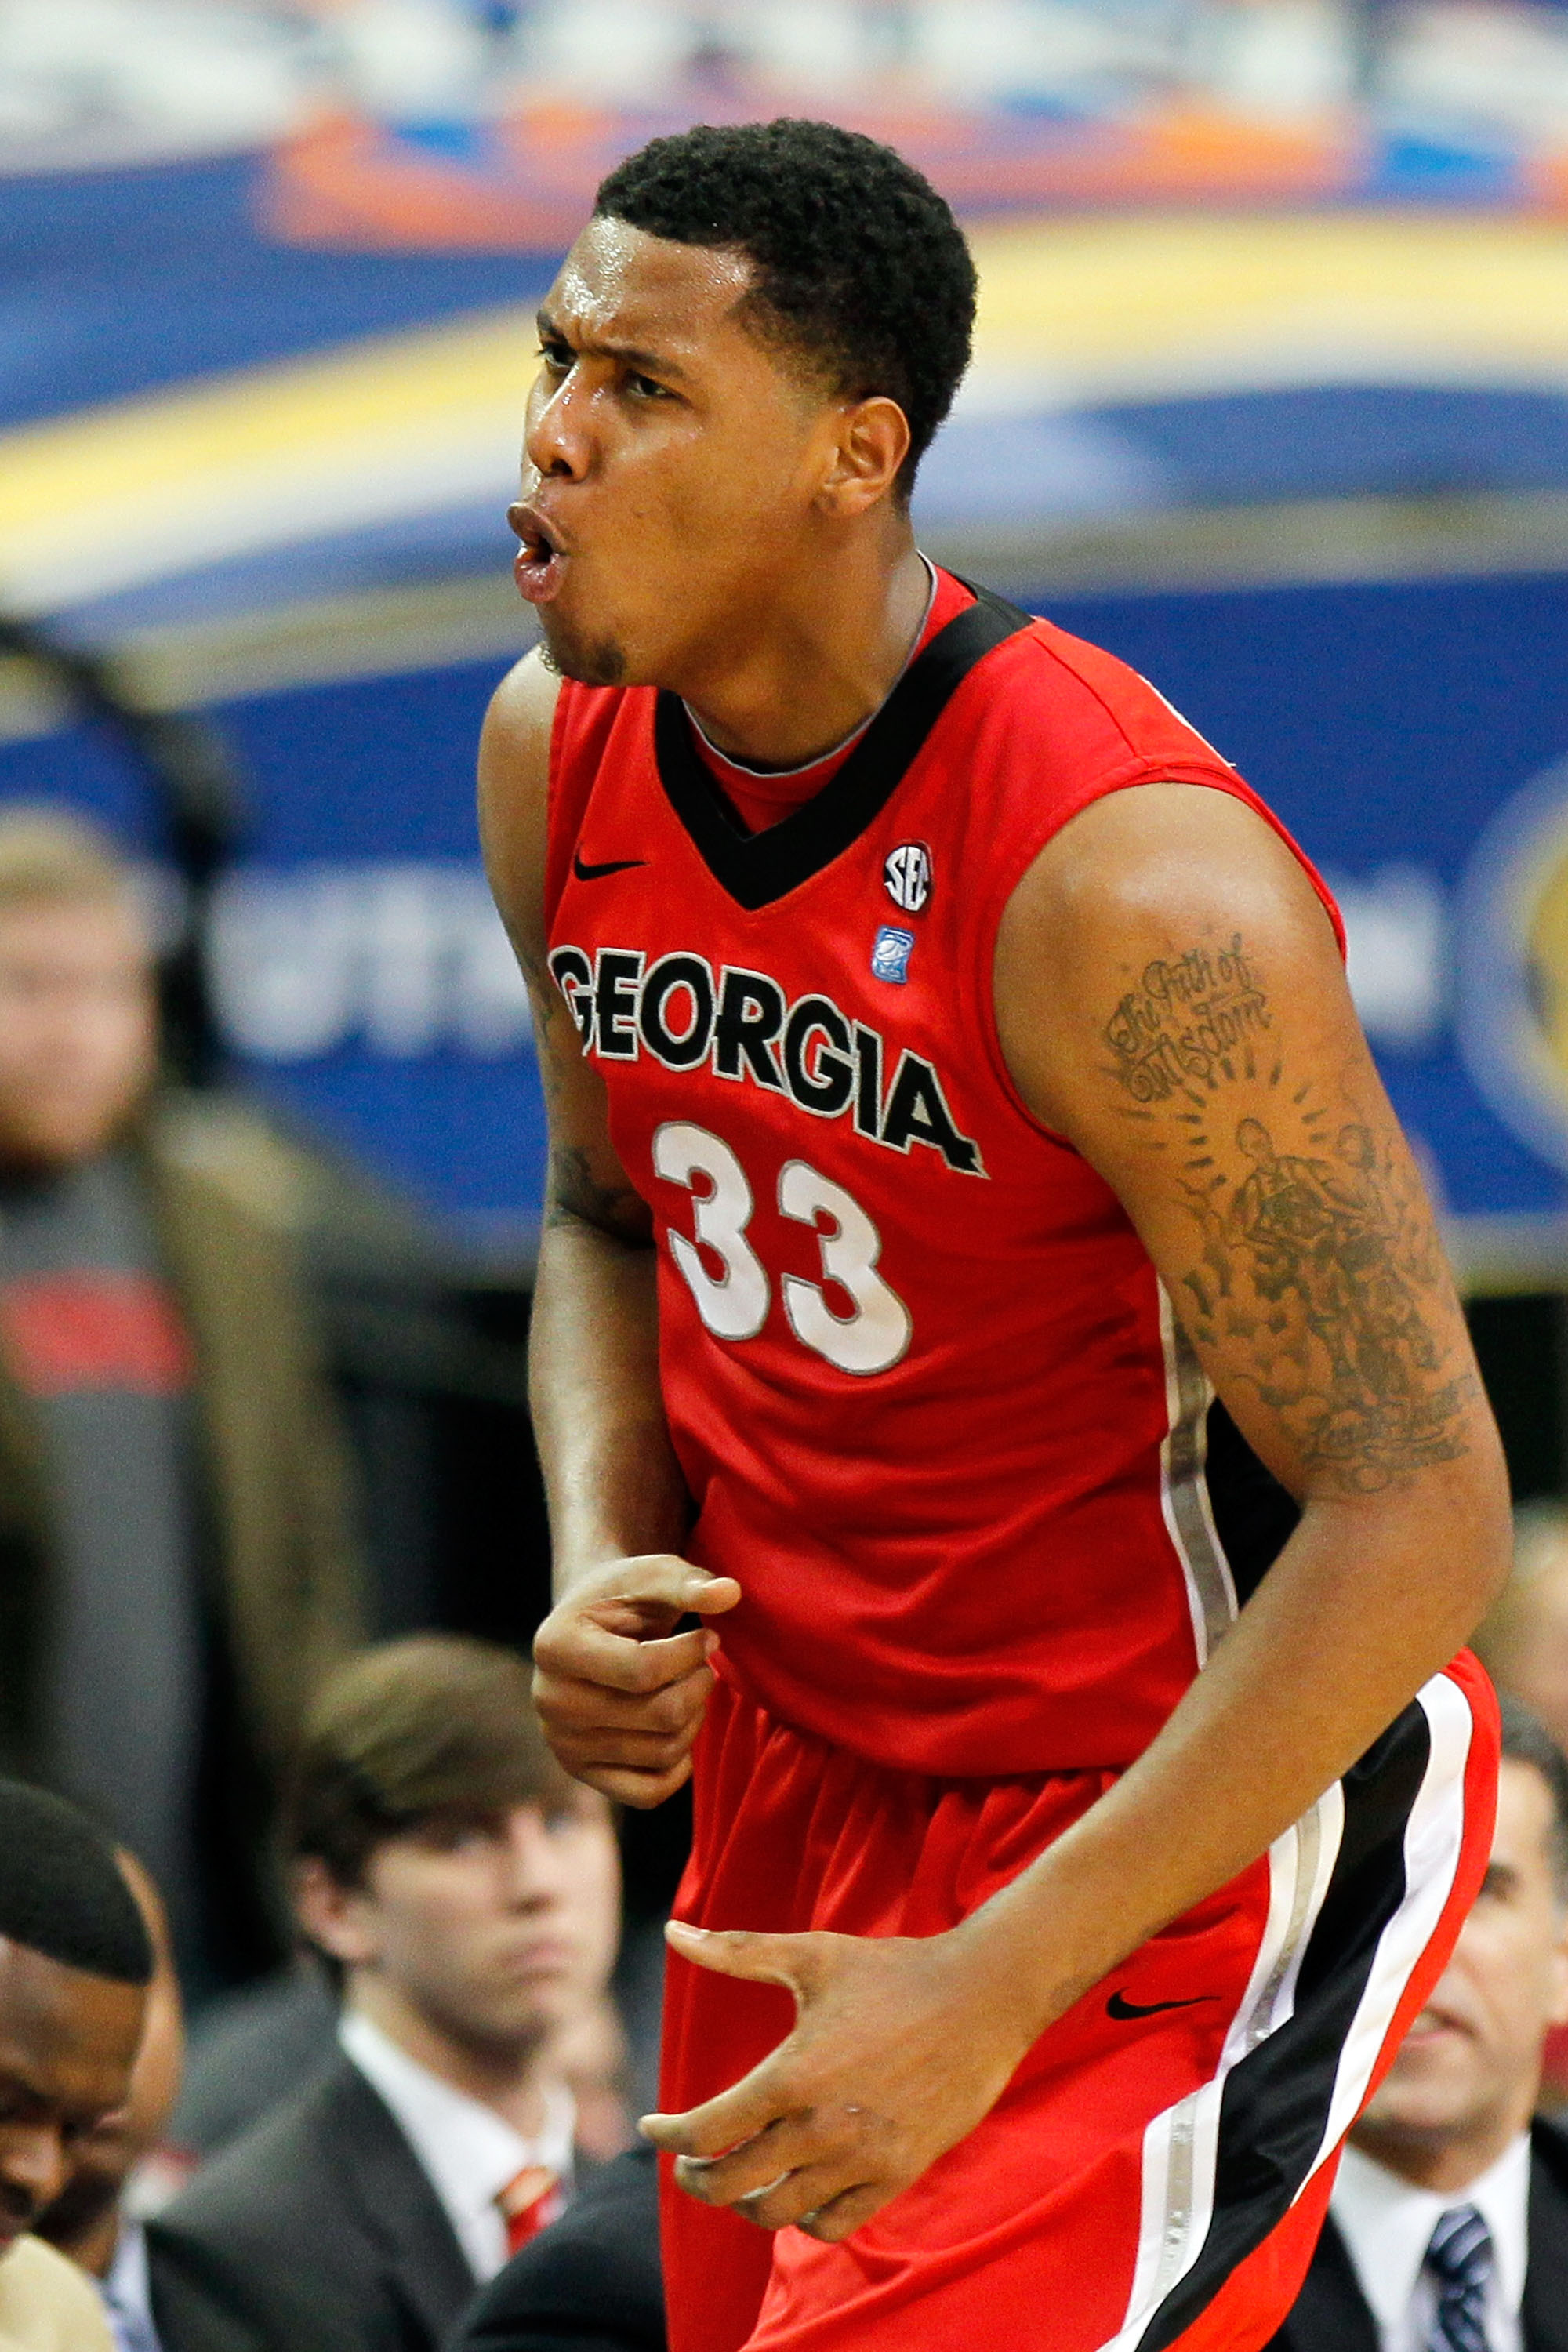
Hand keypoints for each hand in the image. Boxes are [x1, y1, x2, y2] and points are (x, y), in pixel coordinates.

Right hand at [532, 1555, 740, 1806]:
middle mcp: (550, 1702)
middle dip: (698, 1686)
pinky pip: (649, 1794)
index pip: (643, 1670)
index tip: (708, 1636)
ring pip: (662, 1752)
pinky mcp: (582, 1773)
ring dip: (694, 1718)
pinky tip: (679, 1727)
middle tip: (704, 1665)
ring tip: (688, 1687)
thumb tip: (731, 1593)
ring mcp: (563, 1744)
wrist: (588, 1629)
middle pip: (658, 1715)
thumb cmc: (624, 1598)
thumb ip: (688, 1582)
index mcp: (555, 1646)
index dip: (691, 1653)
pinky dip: (678, 1766)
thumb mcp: (651, 1577)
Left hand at [640, 1918, 1033, 2240]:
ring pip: (778, 2214)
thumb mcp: (812, 1954)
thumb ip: (737, 1951)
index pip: (705, 2131)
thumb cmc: (892, 1970)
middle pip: (731, 2185)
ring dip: (746, 2202)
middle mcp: (821, 2129)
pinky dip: (804, 2218)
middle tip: (690, 2162)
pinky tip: (796, 2189)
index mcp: (792, 2076)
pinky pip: (834, 2224)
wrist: (982, 1998)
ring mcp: (861, 2160)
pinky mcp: (896, 2175)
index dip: (668, 2134)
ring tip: (739, 2178)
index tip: (652, 2125)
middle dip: (697, 2177)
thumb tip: (673, 1932)